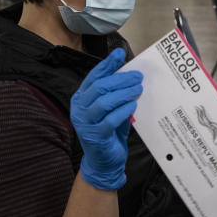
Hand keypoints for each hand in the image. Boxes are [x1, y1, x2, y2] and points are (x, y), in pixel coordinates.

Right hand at [70, 47, 142, 190]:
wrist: (103, 162)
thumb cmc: (108, 132)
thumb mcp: (110, 109)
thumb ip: (114, 94)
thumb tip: (129, 74)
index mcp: (80, 99)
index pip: (93, 77)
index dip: (107, 64)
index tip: (120, 54)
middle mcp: (79, 109)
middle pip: (100, 88)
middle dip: (120, 79)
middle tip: (137, 76)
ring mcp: (85, 123)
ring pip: (104, 102)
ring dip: (123, 93)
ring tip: (138, 88)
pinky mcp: (95, 136)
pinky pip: (110, 120)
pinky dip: (123, 111)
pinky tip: (133, 105)